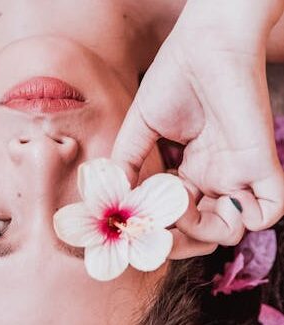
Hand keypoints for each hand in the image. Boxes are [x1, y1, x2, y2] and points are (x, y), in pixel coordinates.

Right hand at [112, 0, 283, 256]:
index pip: (174, 212)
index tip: (134, 225)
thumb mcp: (139, 127)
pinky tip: (220, 201)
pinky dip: (249, 220)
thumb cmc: (172, 80)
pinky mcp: (259, 165)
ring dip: (204, 232)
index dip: (156, 225)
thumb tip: (113, 198)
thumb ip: (126, 162)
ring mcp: (235, 173)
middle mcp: (211, 176)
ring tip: (183, 205)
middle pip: (200, 229)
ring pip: (230, 229)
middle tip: (158, 229)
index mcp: (186, 168)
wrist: (205, 47)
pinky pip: (269, 212)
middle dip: (178, 239)